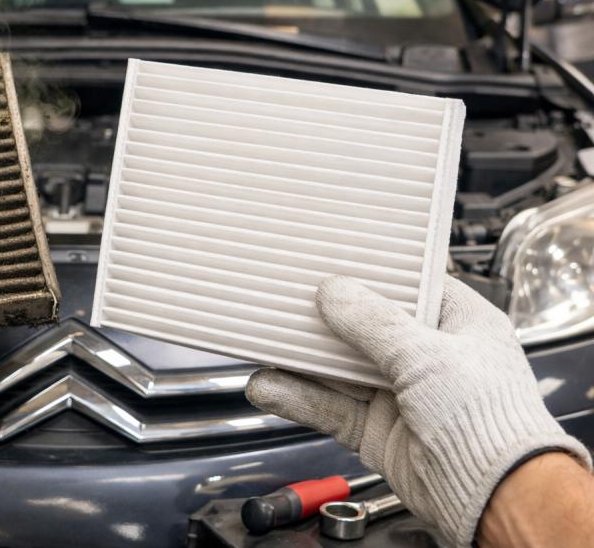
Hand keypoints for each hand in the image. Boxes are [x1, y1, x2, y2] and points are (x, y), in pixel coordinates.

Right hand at [245, 275, 590, 547]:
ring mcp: (399, 394)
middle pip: (362, 327)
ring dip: (300, 361)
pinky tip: (270, 386)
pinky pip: (327, 406)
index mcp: (457, 324)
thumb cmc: (492, 424)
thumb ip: (373, 322)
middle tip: (284, 300)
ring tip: (263, 345)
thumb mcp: (427, 355)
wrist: (496, 497)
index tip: (330, 261)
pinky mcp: (376, 429)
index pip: (405, 286)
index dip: (367, 274)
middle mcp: (428, 357)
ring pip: (337, 369)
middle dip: (321, 318)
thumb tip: (334, 292)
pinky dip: (297, 397)